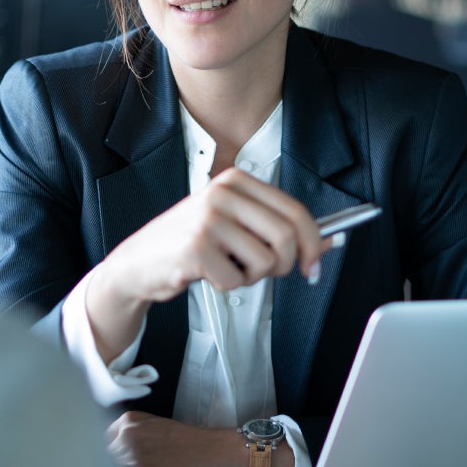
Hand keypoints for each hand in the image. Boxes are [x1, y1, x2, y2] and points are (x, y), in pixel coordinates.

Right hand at [86, 168, 327, 357]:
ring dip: (250, 276)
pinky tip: (207, 273)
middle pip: (286, 236)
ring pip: (264, 262)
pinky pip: (235, 280)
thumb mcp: (236, 226)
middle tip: (266, 272)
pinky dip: (226, 285)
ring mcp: (207, 218)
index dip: (313, 243)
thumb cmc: (190, 243)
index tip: (315, 265)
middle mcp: (222, 193)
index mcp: (236, 181)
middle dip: (285, 265)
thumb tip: (328, 243)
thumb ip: (277, 229)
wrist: (138, 262)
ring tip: (226, 266)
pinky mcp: (195, 246)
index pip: (294, 211)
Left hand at [106, 411, 247, 466]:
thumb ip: (130, 441)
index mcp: (128, 421)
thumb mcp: (156, 431)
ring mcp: (129, 457)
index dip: (107, 462)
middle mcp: (124, 436)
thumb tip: (108, 466)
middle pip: (99, 462)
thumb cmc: (194, 447)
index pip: (99, 445)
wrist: (221, 455)